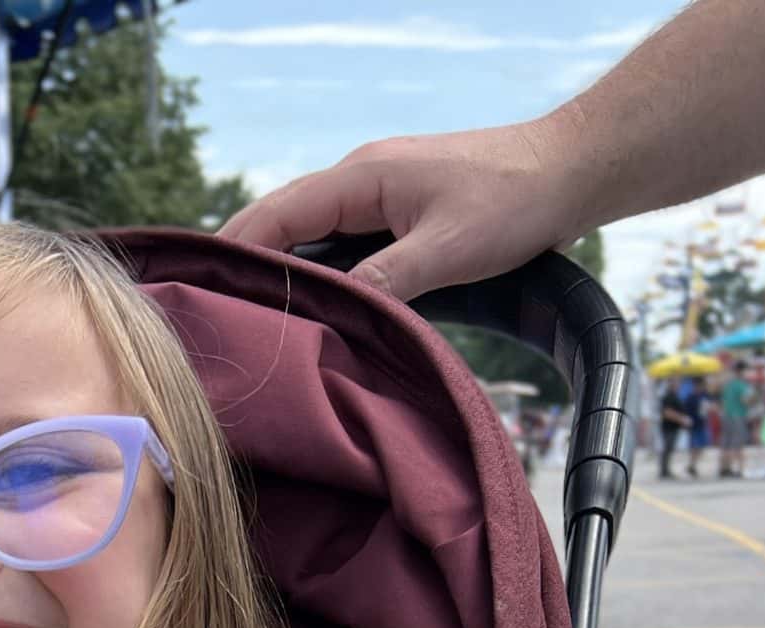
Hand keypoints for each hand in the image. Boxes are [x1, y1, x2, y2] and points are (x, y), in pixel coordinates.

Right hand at [220, 115, 588, 303]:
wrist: (570, 169)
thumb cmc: (515, 200)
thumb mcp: (445, 250)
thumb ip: (383, 283)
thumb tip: (326, 317)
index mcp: (361, 178)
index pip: (273, 216)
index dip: (230, 253)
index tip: (195, 293)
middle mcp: (359, 181)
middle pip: (279, 225)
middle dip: (241, 266)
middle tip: (207, 319)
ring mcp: (376, 195)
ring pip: (306, 236)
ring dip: (277, 274)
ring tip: (244, 322)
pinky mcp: (394, 213)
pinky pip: (335, 244)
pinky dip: (312, 274)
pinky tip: (304, 309)